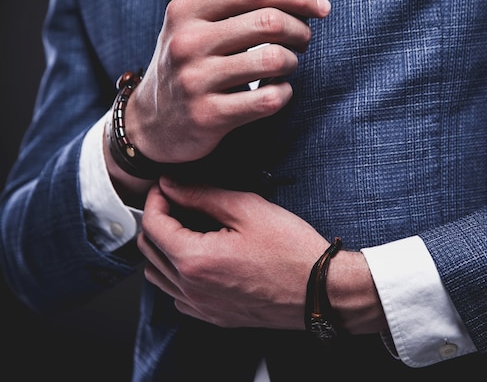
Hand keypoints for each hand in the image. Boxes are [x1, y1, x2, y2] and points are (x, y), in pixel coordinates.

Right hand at [125, 0, 330, 163]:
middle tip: (304, 41)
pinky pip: (268, 99)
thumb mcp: (200, 28)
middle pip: (269, 22)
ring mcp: (195, 80)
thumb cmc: (188, 67)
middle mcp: (187, 42)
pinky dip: (284, 93)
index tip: (320, 6)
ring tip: (287, 66)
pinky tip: (278, 92)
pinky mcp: (208, 116)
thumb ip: (247, 9)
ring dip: (293, 62)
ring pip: (273, 60)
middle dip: (300, 30)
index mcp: (186, 11)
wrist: (149, 124)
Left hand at [138, 177, 386, 332]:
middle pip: (149, 250)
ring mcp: (202, 307)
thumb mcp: (248, 209)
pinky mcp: (215, 317)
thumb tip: (172, 185)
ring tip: (186, 230)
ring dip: (163, 249)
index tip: (168, 187)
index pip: (153, 224)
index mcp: (195, 260)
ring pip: (158, 277)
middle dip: (157, 220)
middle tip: (177, 202)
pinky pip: (178, 297)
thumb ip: (202, 195)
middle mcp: (192, 288)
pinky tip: (199, 261)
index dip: (156, 198)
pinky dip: (177, 277)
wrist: (321, 291)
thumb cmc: (292, 251)